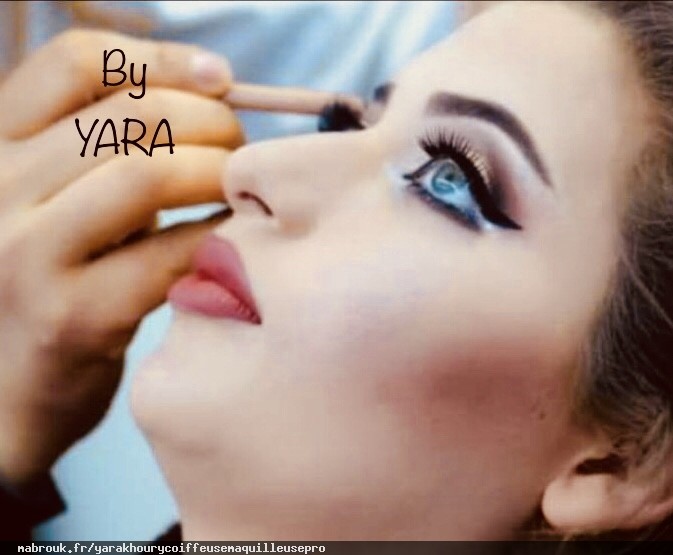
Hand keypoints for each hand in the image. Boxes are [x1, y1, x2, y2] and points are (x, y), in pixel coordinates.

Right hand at [0, 30, 242, 485]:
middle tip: (240, 147)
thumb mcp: (60, 198)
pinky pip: (168, 255)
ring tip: (237, 191)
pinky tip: (232, 239)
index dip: (163, 61)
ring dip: (217, 174)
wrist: (6, 390)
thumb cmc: (53, 281)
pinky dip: (216, 238)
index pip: (76, 63)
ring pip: (149, 175)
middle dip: (211, 123)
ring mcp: (26, 255)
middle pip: (130, 118)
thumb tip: (211, 88)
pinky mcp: (70, 318)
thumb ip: (110, 148)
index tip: (219, 78)